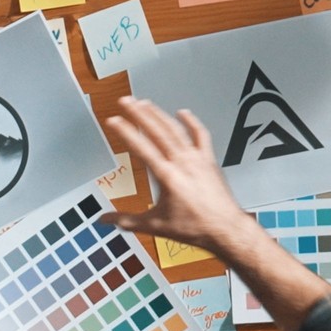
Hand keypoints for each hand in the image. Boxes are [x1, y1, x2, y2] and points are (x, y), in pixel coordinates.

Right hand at [103, 97, 249, 251]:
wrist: (225, 228)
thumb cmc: (195, 227)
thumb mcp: (156, 225)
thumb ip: (127, 220)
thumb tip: (106, 219)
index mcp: (167, 176)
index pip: (141, 148)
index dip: (125, 132)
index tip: (113, 120)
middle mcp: (182, 162)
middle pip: (157, 131)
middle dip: (139, 114)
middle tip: (125, 101)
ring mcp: (197, 158)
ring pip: (175, 129)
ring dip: (159, 114)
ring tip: (145, 103)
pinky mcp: (208, 160)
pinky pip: (200, 135)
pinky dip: (191, 122)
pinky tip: (183, 112)